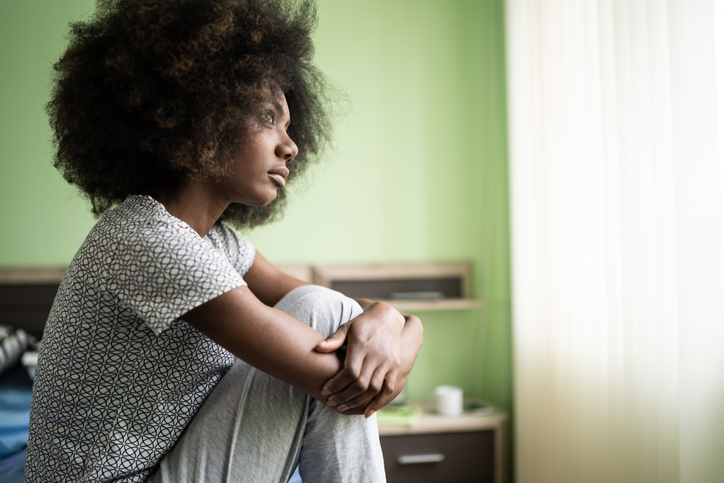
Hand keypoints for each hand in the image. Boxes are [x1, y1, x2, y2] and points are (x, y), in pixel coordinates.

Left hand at [315, 301, 404, 417]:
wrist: (388, 318)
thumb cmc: (362, 324)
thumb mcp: (347, 326)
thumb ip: (334, 339)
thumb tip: (318, 348)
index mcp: (362, 345)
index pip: (349, 371)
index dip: (336, 384)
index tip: (325, 390)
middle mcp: (376, 355)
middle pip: (360, 383)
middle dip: (344, 396)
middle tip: (331, 403)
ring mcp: (388, 362)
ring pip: (373, 389)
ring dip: (358, 401)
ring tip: (343, 407)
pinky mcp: (395, 367)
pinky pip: (388, 388)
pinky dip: (378, 402)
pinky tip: (366, 412)